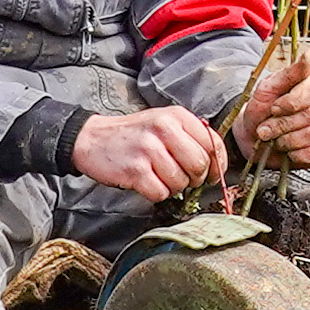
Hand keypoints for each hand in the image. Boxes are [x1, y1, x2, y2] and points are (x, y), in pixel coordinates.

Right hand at [71, 106, 231, 201]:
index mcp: (177, 116)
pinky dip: (157, 194)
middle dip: (195, 179)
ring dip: (174, 187)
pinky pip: (161, 193)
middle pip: (199, 165)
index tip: (210, 174)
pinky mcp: (135, 170)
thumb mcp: (163, 122)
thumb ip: (190, 136)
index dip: (217, 165)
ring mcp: (149, 149)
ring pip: (181, 182)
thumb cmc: (134, 134)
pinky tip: (148, 183)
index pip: (213, 144)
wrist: (93, 138)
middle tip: (184, 179)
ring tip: (160, 177)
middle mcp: (164, 129)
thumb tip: (216, 163)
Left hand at [229, 61, 309, 167]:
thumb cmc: (262, 109)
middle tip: (268, 128)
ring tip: (276, 138)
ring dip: (288, 140)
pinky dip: (298, 154)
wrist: (255, 136)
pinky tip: (289, 149)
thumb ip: (290, 73)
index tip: (274, 108)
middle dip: (285, 124)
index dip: (292, 102)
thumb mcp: (268, 88)